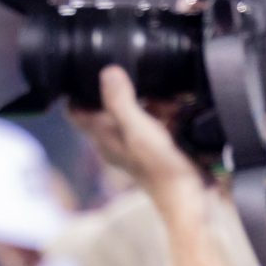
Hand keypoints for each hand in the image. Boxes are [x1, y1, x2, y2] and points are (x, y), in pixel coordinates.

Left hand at [68, 66, 204, 218]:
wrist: (189, 196)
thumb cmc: (160, 168)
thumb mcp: (138, 129)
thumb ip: (121, 102)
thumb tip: (107, 72)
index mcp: (102, 137)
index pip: (76, 110)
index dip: (76, 89)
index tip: (87, 69)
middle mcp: (114, 139)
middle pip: (106, 104)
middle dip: (120, 88)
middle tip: (135, 77)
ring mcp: (135, 141)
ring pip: (134, 108)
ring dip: (147, 99)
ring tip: (163, 99)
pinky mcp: (156, 143)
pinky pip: (156, 118)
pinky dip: (165, 110)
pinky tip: (177, 108)